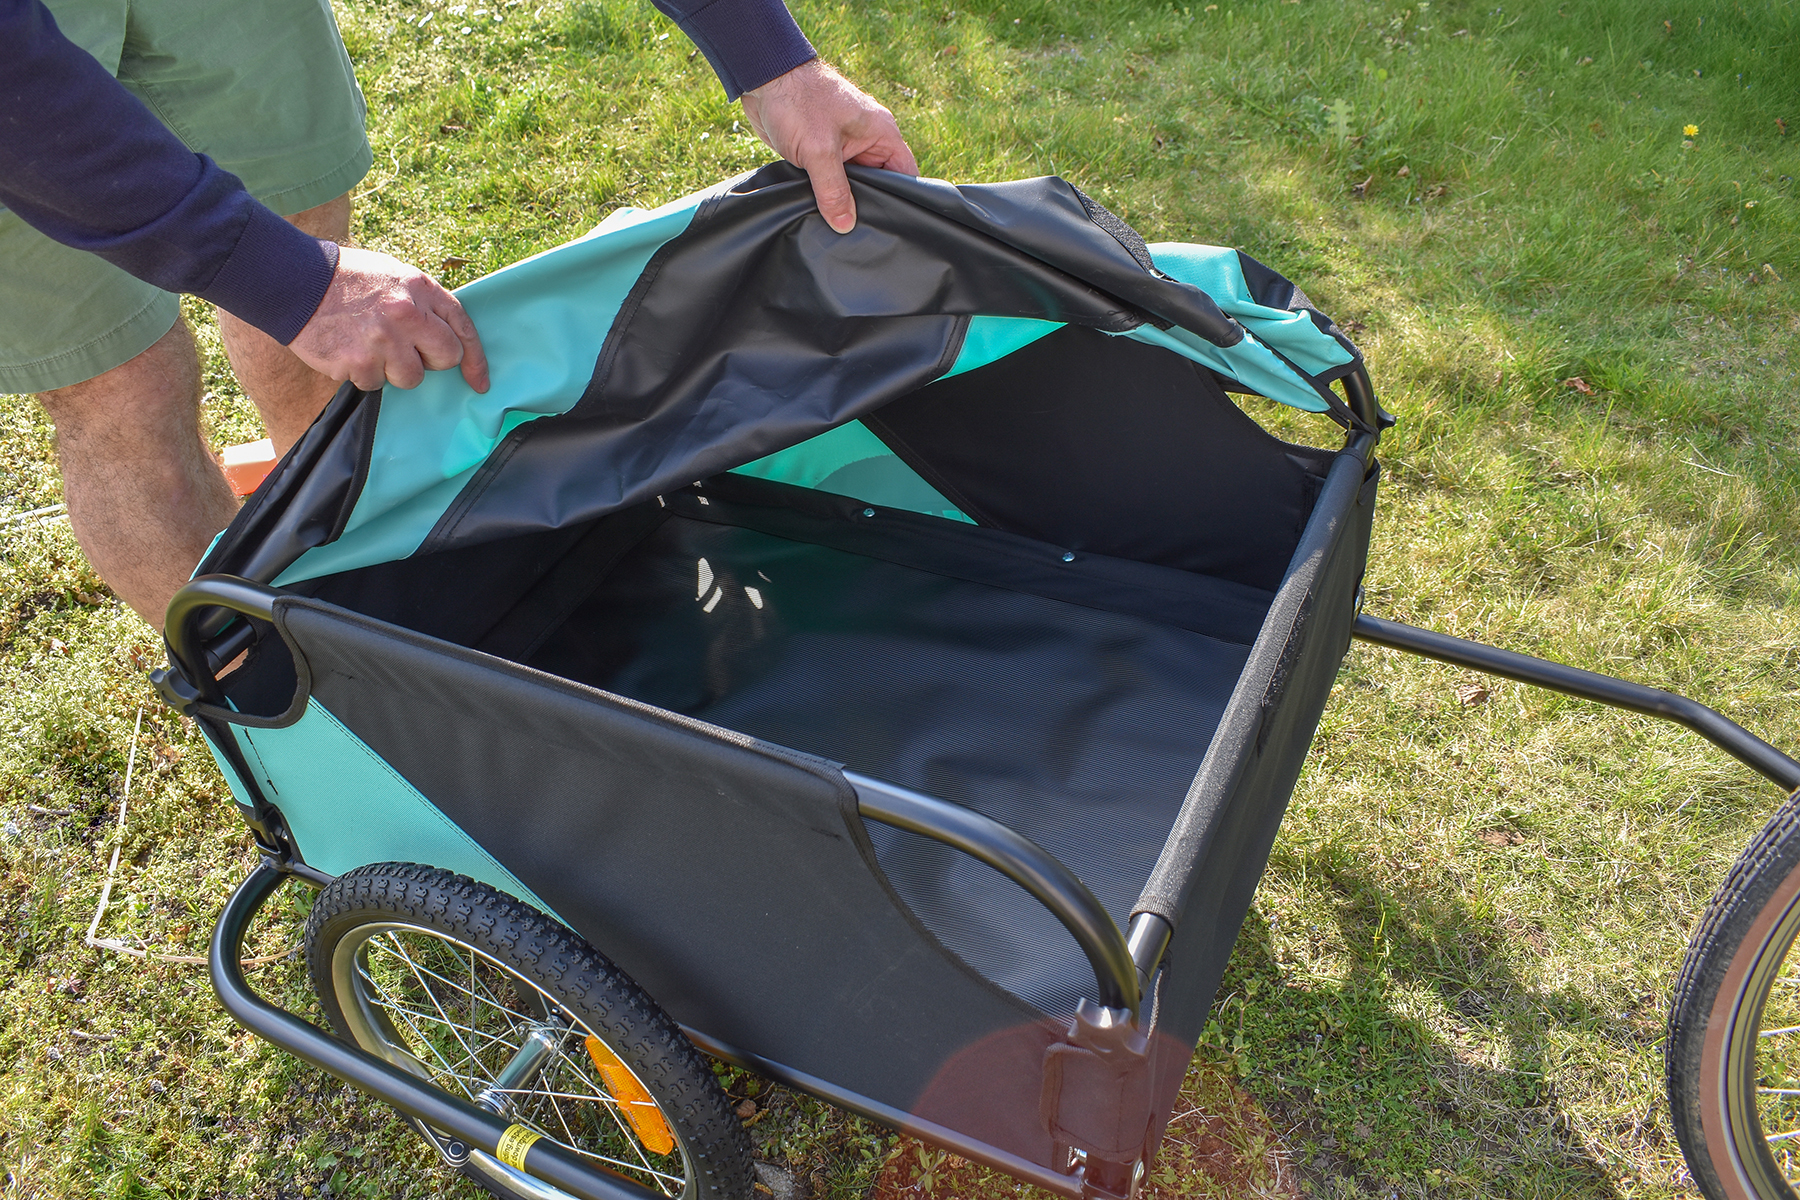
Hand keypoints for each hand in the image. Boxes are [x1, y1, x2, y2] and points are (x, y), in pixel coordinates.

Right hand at [289, 246, 489, 392]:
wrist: (296, 280)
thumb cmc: (348, 279)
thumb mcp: (394, 275)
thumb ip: (423, 303)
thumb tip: (445, 336)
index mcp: (420, 289)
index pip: (462, 328)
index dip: (474, 358)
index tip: (478, 381)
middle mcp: (407, 315)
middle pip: (444, 359)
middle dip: (430, 361)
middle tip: (405, 350)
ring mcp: (383, 341)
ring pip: (411, 378)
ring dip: (393, 370)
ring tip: (370, 346)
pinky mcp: (359, 363)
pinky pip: (375, 384)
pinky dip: (363, 374)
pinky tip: (349, 351)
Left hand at [741, 59, 918, 233]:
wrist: (763, 79)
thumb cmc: (799, 101)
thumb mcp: (819, 150)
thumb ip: (833, 190)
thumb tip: (845, 225)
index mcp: (881, 133)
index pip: (905, 174)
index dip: (902, 200)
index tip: (892, 227)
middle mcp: (867, 141)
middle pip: (879, 184)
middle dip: (868, 206)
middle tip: (862, 236)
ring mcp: (844, 147)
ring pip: (852, 185)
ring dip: (843, 202)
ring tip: (839, 228)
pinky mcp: (822, 153)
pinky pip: (831, 181)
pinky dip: (826, 195)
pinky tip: (820, 214)